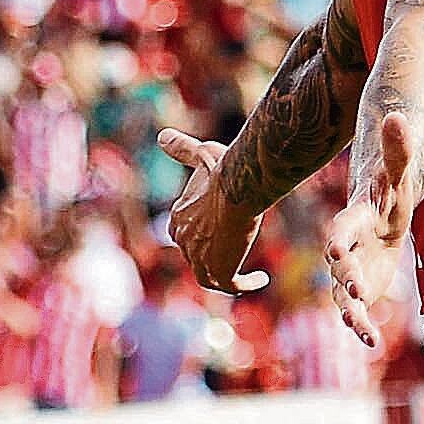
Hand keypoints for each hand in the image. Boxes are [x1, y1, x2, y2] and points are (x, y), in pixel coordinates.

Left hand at [156, 126, 266, 292]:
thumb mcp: (202, 155)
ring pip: (210, 275)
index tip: (220, 237)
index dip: (200, 239)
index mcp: (179, 218)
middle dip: (213, 258)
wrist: (239, 187)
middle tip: (235, 255)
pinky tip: (262, 278)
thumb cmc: (223, 169)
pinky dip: (245, 284)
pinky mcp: (219, 271)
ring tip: (245, 276)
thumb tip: (162, 136)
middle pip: (197, 257)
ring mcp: (199, 259)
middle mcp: (183, 241)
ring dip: (226, 275)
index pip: (185, 235)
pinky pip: (230, 286)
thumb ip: (183, 149)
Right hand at [321, 112, 417, 347]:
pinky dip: (361, 324)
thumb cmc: (390, 188)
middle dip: (347, 277)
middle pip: (343, 263)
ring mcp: (350, 267)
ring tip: (359, 325)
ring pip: (344, 291)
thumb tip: (398, 116)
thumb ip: (399, 148)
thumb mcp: (398, 170)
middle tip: (355, 291)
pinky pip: (355, 308)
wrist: (381, 210)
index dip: (340, 237)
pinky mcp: (359, 285)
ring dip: (351, 308)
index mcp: (356, 216)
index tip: (335, 250)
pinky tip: (370, 341)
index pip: (345, 226)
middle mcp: (347, 244)